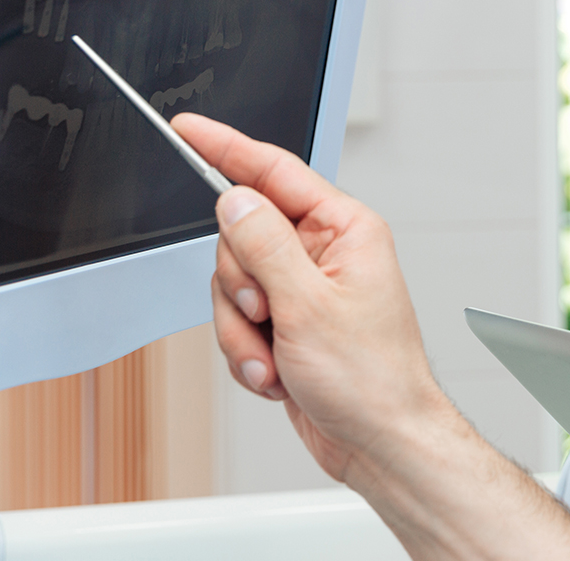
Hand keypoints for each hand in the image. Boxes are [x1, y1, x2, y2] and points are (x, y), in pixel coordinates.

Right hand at [171, 111, 445, 491]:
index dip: (228, 148)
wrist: (379, 441)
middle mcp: (324, 251)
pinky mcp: (287, 321)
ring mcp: (304, 287)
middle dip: (241, 284)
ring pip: (233, 282)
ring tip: (275, 355)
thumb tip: (235, 199)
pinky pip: (238, 320)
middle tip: (264, 313)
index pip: (276, 171)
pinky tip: (277, 373)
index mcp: (344, 228)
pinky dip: (247, 351)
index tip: (189, 129)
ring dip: (242, 329)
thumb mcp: (310, 306)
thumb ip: (265, 246)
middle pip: (242, 233)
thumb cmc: (372, 377)